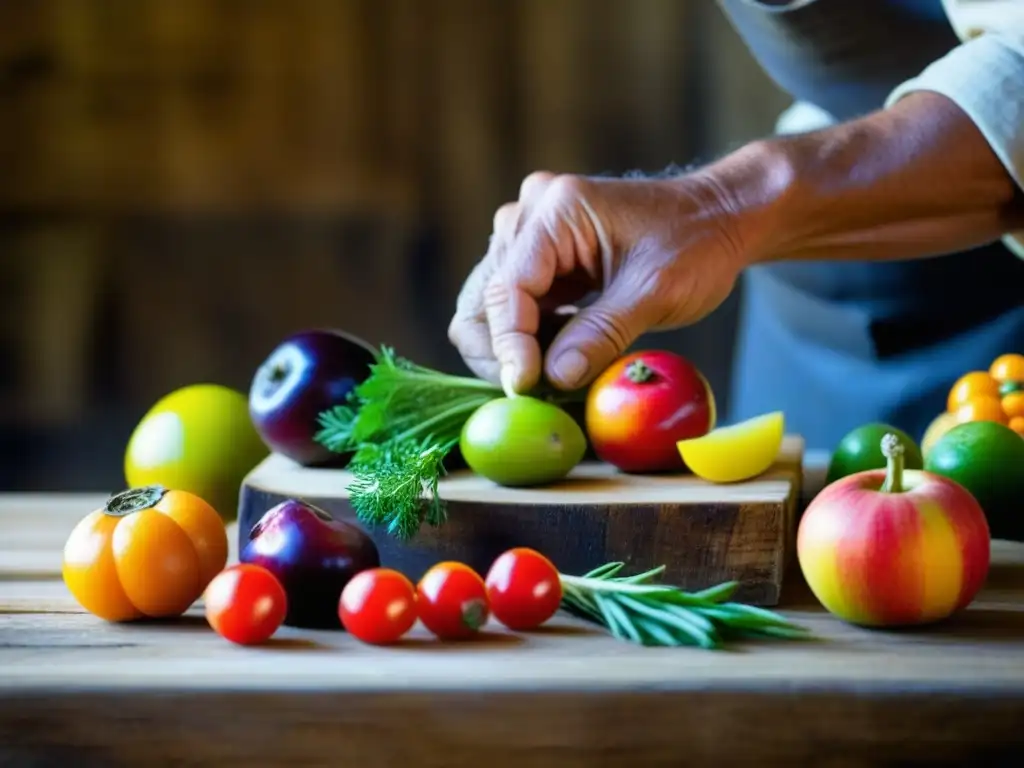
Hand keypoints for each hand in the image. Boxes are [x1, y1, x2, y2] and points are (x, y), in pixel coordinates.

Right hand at [447, 170, 750, 392]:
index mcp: (558, 210)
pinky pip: (515, 306)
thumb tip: (552, 379)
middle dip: (500, 349)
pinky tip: (561, 357)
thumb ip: (602, 334)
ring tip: (553, 375)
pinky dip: (530, 339)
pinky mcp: (540, 257)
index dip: (510, 344)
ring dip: (514, 347)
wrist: (719, 218)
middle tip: (533, 390)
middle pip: (484, 295)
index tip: (524, 388)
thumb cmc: (698, 244)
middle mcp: (531, 214)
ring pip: (491, 304)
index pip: (509, 286)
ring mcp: (531, 234)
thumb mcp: (656, 292)